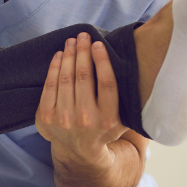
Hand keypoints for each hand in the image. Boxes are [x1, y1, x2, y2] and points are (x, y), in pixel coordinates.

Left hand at [35, 32, 127, 167]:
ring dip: (68, 55)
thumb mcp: (123, 119)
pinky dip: (54, 67)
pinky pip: (50, 85)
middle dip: (82, 51)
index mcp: (108, 119)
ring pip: (66, 78)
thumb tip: (139, 67)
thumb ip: (127, 99)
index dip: (102, 60)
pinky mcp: (47, 117)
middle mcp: (86, 119)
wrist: (79, 151)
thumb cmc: (104, 127)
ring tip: (71, 42)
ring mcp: (64, 119)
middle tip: (83, 36)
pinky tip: (59, 55)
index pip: (106, 83)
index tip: (98, 44)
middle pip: (83, 77)